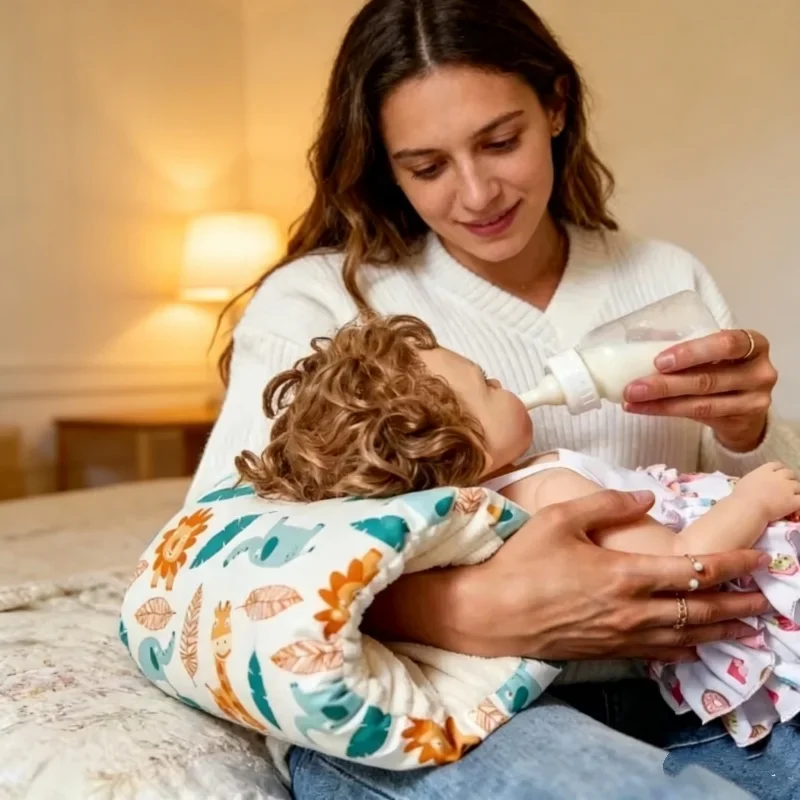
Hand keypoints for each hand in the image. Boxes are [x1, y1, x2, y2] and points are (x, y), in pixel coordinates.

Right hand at [450, 490, 770, 662]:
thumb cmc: (521, 562)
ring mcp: (619, 636)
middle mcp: (630, 610)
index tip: (758, 560)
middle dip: (738, 606)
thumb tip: (645, 496)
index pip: (693, 571)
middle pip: (698, 611)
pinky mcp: (605, 651)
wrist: (489, 612)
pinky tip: (692, 648)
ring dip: (719, 633)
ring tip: (745, 631)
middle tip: (767, 604)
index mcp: (623, 573)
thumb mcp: (558, 518)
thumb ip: (605, 504)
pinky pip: (656, 654)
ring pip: (684, 637)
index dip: (732, 566)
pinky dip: (683, 650)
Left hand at [623, 329, 776, 451]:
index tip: (659, 361)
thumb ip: (684, 343)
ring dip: (661, 401)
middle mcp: (760, 371)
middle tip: (633, 386)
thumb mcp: (711, 353)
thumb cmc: (722, 369)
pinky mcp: (742, 421)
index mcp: (752, 343)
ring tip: (631, 399)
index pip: (726, 344)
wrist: (746, 409)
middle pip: (709, 378)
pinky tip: (643, 408)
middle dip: (666, 384)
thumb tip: (638, 335)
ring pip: (702, 403)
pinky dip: (666, 411)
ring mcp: (754, 399)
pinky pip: (699, 416)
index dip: (692, 353)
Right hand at [735, 462, 799, 520]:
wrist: (749, 507)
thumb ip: (755, 479)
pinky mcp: (794, 501)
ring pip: (798, 486)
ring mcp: (788, 488)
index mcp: (765, 470)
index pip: (777, 465)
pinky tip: (794, 506)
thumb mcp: (745, 481)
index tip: (778, 476)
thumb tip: (757, 481)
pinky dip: (798, 502)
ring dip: (795, 491)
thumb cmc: (742, 496)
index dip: (779, 470)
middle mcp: (779, 476)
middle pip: (790, 474)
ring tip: (789, 498)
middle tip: (785, 488)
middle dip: (789, 480)